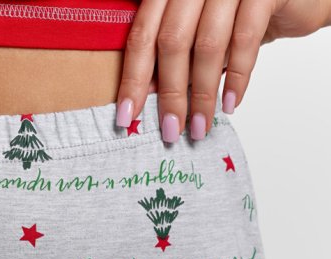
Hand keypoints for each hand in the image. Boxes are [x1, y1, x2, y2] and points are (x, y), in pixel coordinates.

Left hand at [116, 0, 328, 142]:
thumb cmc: (240, 13)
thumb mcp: (201, 31)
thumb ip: (177, 53)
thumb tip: (149, 94)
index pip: (143, 35)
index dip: (133, 78)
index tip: (127, 116)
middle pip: (171, 43)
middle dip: (170, 94)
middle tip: (171, 131)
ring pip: (207, 45)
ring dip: (202, 94)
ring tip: (200, 126)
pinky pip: (245, 40)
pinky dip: (237, 78)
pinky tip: (230, 104)